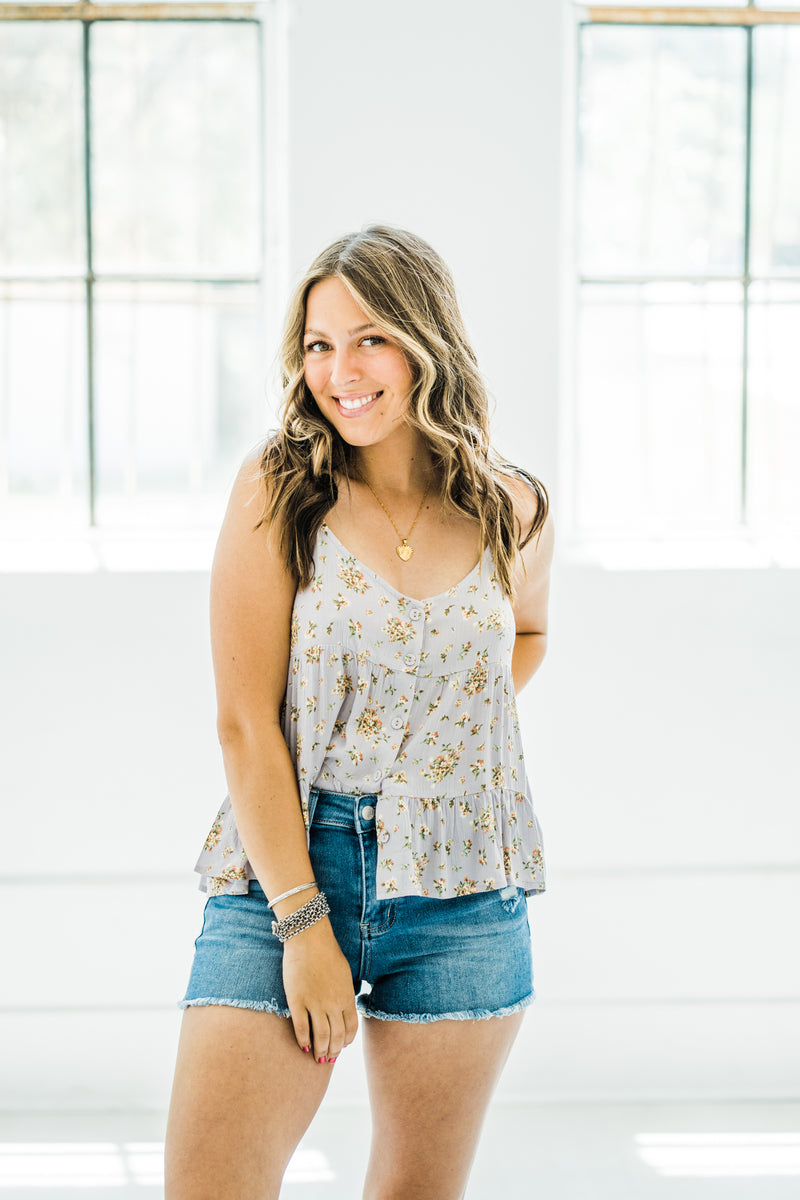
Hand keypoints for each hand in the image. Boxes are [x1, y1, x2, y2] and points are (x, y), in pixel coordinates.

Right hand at [281, 917, 358, 1063]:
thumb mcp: (344, 974)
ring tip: (317, 1058)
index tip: (341, 1047)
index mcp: (346, 997)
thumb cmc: (327, 953)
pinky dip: (303, 1040)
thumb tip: (346, 1008)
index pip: (350, 1028)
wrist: (309, 937)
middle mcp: (333, 1003)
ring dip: (319, 1051)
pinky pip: (301, 1027)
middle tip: (328, 1059)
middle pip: (335, 1036)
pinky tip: (303, 1046)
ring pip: (320, 1036)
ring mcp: (315, 1003)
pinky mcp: (297, 1000)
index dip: (346, 1041)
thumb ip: (345, 993)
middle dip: (332, 1052)